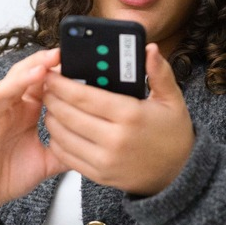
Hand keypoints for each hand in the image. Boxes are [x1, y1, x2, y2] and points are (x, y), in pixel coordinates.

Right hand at [0, 49, 66, 224]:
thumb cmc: (12, 175)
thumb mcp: (49, 162)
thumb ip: (69, 150)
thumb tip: (97, 145)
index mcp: (27, 112)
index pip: (42, 84)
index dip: (56, 73)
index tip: (75, 65)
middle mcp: (9, 109)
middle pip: (22, 77)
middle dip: (40, 64)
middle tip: (59, 56)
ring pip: (2, 89)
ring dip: (19, 79)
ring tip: (38, 72)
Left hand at [44, 44, 193, 195]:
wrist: (179, 173)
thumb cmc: (173, 134)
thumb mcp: (172, 99)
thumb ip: (159, 72)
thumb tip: (150, 48)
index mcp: (130, 115)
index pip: (84, 97)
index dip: (62, 84)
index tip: (52, 74)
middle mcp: (115, 140)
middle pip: (69, 115)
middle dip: (52, 98)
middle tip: (47, 87)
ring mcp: (106, 160)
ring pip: (63, 136)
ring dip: (51, 118)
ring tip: (53, 106)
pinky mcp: (100, 176)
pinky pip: (67, 157)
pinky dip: (58, 141)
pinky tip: (60, 129)